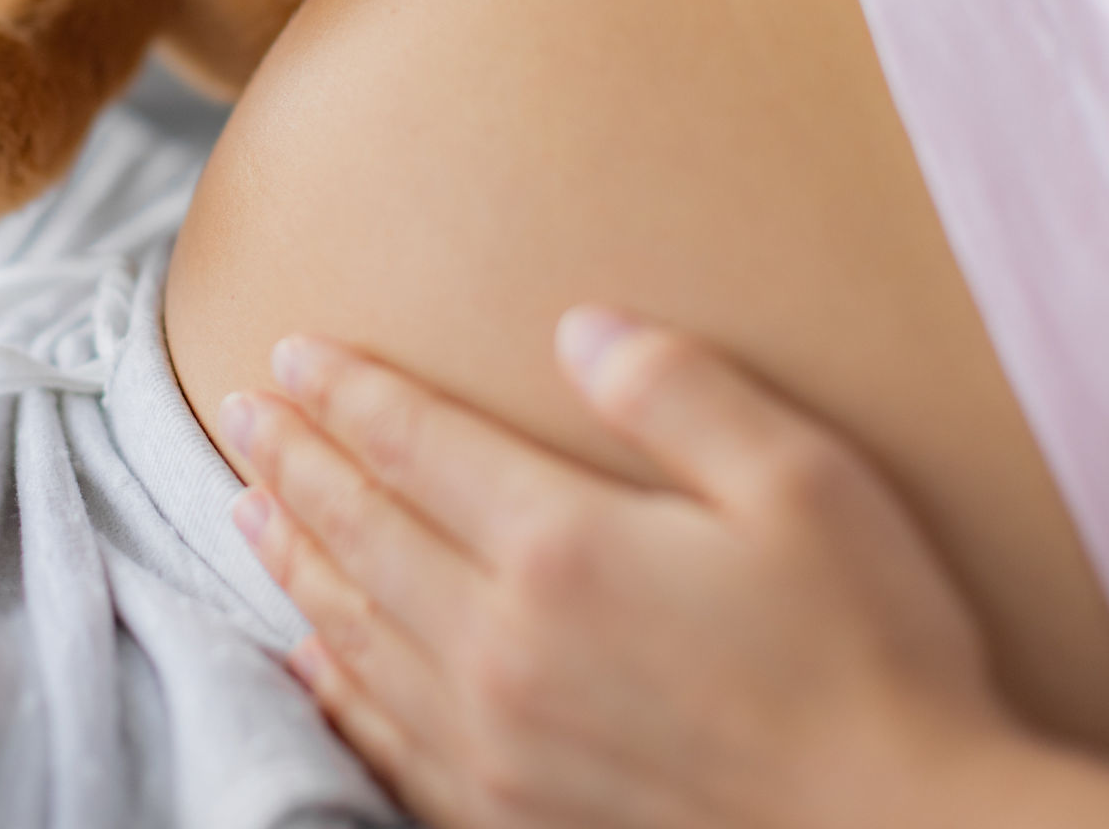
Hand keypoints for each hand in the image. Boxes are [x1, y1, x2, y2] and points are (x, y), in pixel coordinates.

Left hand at [220, 310, 1013, 828]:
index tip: (293, 351)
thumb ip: (678, 391)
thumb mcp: (800, 482)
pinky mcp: (512, 812)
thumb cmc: (867, 651)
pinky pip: (383, 736)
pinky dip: (329, 685)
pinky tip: (303, 660)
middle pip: (362, 528)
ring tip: (243, 506)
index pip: (415, 444)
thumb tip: (578, 329)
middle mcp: (503, 641)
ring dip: (291, 557)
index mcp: (562, 544)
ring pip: (353, 627)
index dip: (348, 391)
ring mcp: (496, 739)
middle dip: (294, 458)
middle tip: (240, 409)